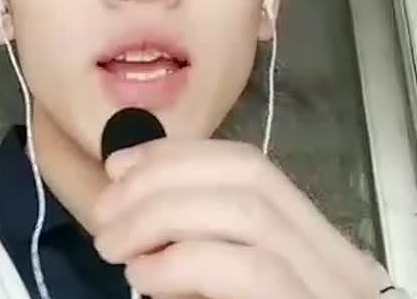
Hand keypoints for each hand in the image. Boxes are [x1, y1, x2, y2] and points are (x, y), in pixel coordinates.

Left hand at [92, 139, 389, 297]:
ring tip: (112, 245)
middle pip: (249, 171)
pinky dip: (181, 262)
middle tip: (105, 208)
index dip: (177, 153)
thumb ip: (191, 236)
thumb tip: (129, 189)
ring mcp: (331, 288)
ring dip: (162, 215)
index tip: (118, 165)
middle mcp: (335, 256)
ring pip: (247, 211)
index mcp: (312, 239)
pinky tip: (144, 277)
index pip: (247, 162)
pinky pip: (246, 269)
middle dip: (164, 176)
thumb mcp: (214, 282)